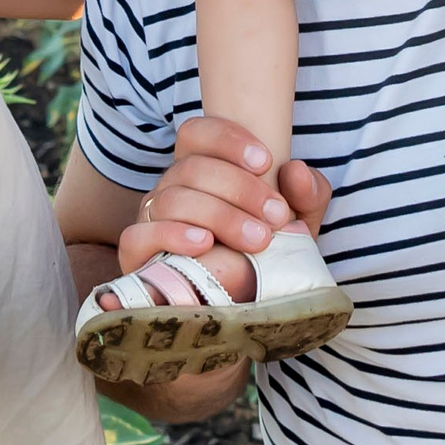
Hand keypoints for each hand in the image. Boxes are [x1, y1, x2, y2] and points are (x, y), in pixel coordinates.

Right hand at [117, 115, 335, 304]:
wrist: (246, 311)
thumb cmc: (268, 257)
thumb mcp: (300, 225)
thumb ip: (308, 195)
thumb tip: (295, 171)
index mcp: (202, 169)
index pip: (196, 133)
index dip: (226, 138)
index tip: (265, 161)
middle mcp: (172, 188)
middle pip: (192, 167)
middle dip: (240, 188)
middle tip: (276, 217)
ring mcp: (151, 220)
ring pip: (171, 198)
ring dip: (219, 215)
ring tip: (256, 240)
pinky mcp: (137, 256)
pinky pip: (138, 235)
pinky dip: (171, 234)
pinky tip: (203, 244)